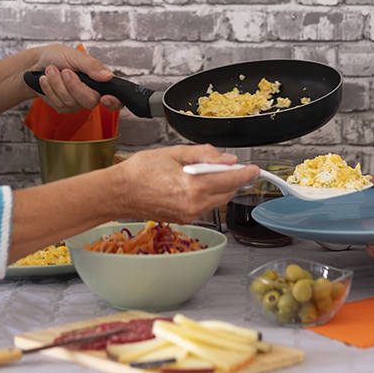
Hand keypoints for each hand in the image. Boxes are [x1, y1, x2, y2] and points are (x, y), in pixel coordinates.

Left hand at [25, 44, 122, 112]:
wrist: (36, 63)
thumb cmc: (57, 56)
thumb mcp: (75, 56)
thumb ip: (92, 66)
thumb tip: (108, 76)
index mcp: (99, 79)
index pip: (116, 97)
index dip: (115, 102)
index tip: (105, 98)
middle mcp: (91, 92)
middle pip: (90, 101)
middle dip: (73, 86)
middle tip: (64, 71)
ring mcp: (77, 102)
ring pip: (71, 102)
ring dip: (56, 84)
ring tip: (50, 70)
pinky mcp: (63, 107)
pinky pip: (58, 104)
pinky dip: (49, 89)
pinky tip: (45, 80)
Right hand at [113, 145, 259, 223]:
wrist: (119, 192)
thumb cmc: (140, 171)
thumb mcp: (174, 152)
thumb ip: (204, 154)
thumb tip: (227, 158)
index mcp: (193, 186)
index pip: (230, 180)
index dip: (246, 173)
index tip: (254, 169)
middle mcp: (194, 205)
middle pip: (227, 192)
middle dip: (231, 178)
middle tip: (224, 164)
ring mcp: (189, 215)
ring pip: (217, 200)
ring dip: (218, 186)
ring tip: (200, 172)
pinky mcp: (184, 219)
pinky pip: (205, 206)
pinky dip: (205, 194)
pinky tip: (191, 183)